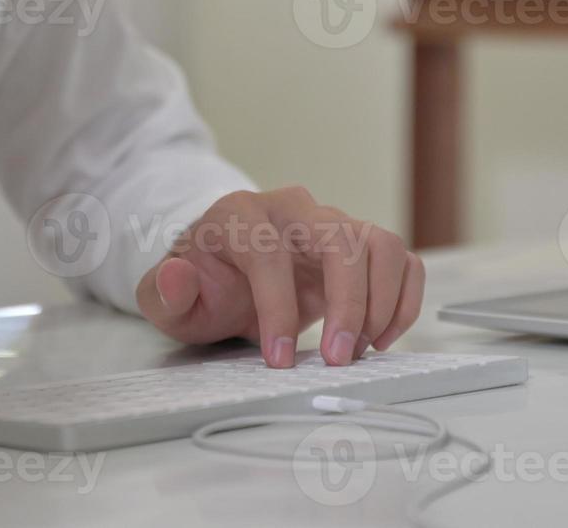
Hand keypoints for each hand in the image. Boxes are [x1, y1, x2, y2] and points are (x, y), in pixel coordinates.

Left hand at [136, 188, 425, 368]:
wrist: (226, 270)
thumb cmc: (201, 283)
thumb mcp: (165, 297)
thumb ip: (164, 291)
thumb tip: (177, 277)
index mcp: (241, 214)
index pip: (269, 251)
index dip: (277, 307)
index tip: (278, 359)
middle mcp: (294, 208)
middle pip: (340, 237)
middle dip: (348, 302)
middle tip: (338, 358)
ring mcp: (333, 223)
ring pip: (381, 243)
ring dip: (382, 301)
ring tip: (361, 349)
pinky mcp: (361, 246)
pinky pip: (401, 260)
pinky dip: (404, 299)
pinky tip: (380, 338)